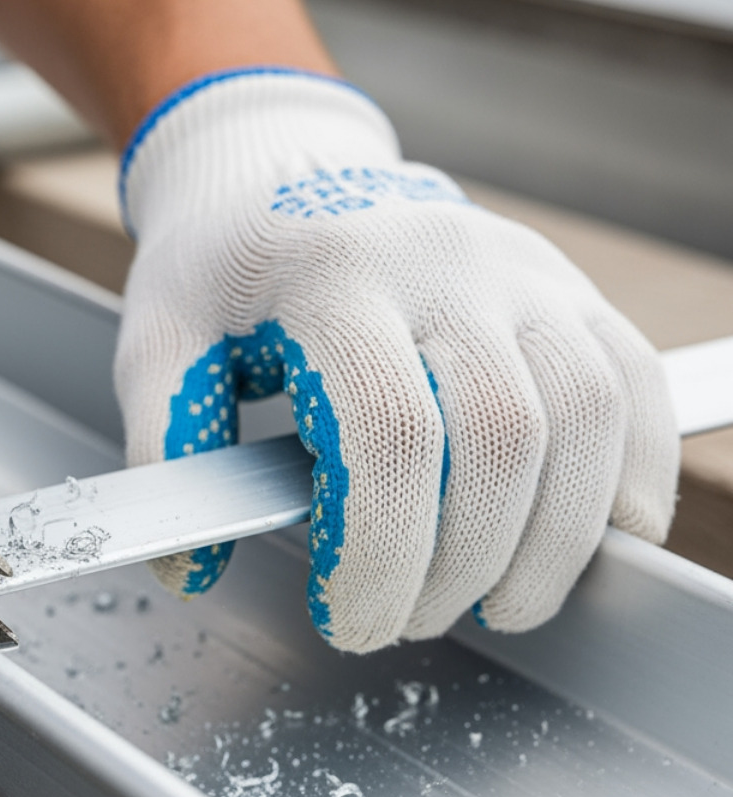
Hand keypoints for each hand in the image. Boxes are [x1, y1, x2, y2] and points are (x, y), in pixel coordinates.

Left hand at [116, 70, 677, 651]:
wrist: (288, 178)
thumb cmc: (224, 272)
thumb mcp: (160, 339)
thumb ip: (163, 448)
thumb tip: (191, 566)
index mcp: (336, 278)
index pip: (390, 434)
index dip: (379, 552)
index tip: (347, 615)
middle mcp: (447, 265)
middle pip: (502, 438)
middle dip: (460, 566)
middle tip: (407, 618)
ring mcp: (524, 274)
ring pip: (587, 419)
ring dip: (551, 546)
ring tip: (493, 603)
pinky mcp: (572, 293)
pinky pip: (636, 391)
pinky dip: (629, 481)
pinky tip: (582, 543)